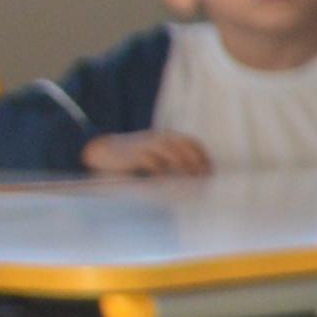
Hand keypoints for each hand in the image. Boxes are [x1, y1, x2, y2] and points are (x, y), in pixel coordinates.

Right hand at [84, 130, 211, 178]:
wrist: (106, 151)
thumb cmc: (136, 157)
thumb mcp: (157, 154)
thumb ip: (174, 161)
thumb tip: (195, 177)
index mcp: (167, 136)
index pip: (192, 142)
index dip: (203, 156)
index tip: (210, 171)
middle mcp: (159, 137)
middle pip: (184, 145)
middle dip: (196, 161)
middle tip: (202, 177)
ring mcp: (146, 144)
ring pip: (169, 150)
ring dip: (182, 165)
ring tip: (189, 178)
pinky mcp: (134, 154)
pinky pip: (150, 160)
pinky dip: (160, 170)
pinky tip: (166, 180)